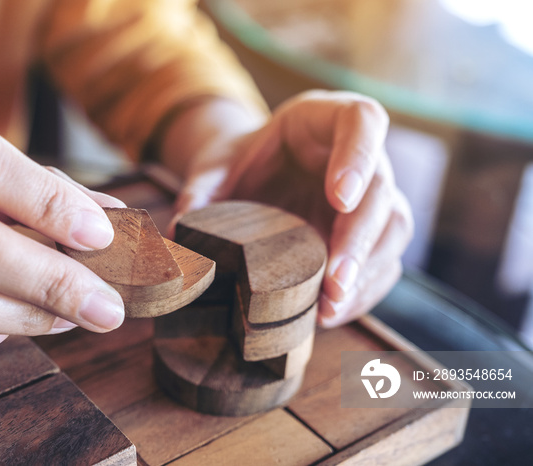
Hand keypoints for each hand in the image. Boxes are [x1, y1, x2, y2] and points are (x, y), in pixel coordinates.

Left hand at [169, 91, 412, 326]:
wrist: (255, 176)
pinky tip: (334, 312)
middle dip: (360, 238)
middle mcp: (361, 156)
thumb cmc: (241, 161)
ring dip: (366, 272)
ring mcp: (372, 196)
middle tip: (334, 278)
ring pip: (393, 229)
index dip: (359, 157)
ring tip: (330, 306)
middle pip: (382, 190)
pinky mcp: (371, 234)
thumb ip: (200, 190)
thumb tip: (180, 230)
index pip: (362, 122)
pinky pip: (383, 262)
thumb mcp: (215, 167)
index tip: (340, 197)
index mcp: (326, 119)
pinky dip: (363, 291)